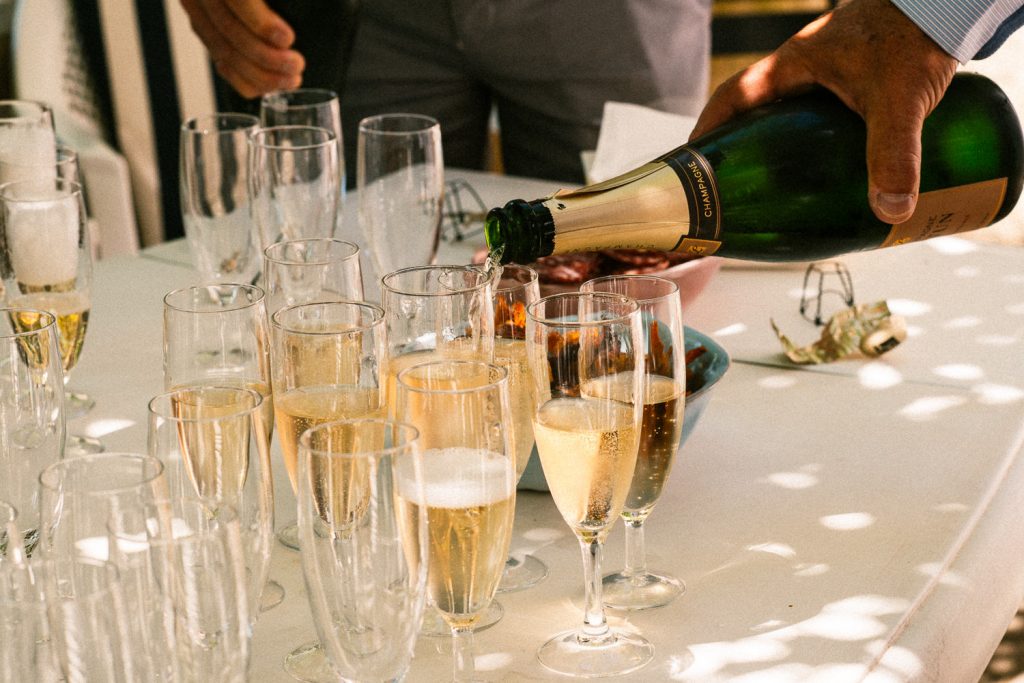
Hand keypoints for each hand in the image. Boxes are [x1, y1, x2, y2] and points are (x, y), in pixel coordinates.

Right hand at [180, 0, 304, 97]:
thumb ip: (280, 1)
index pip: (238, 0)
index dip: (260, 22)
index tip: (288, 39)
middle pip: (229, 30)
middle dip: (266, 57)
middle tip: (297, 66)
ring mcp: (197, 8)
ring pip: (222, 50)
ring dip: (259, 74)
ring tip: (291, 79)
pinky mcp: (201, 26)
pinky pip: (219, 61)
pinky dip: (244, 79)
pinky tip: (268, 86)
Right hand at [690, 0, 957, 223]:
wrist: (948, 7)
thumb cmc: (914, 37)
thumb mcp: (898, 102)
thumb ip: (893, 155)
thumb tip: (889, 210)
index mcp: (793, 66)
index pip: (733, 98)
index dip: (708, 131)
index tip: (691, 163)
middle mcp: (802, 68)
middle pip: (753, 112)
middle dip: (739, 147)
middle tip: (734, 188)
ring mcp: (826, 72)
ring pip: (785, 114)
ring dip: (775, 146)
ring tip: (774, 187)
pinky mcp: (851, 78)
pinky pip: (816, 114)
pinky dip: (809, 140)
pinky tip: (822, 166)